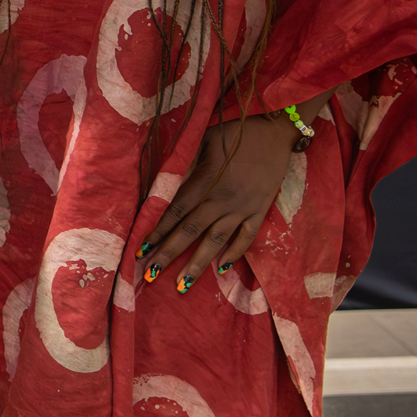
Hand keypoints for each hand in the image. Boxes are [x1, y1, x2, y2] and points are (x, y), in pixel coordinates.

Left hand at [139, 93, 325, 292]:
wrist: (275, 132)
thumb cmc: (235, 131)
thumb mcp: (203, 140)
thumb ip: (185, 162)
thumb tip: (163, 179)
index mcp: (204, 182)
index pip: (175, 212)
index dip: (157, 231)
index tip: (141, 247)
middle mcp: (221, 200)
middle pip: (190, 232)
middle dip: (169, 254)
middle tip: (151, 274)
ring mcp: (242, 209)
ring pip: (215, 242)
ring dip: (197, 264)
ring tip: (182, 285)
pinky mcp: (259, 212)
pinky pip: (246, 238)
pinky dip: (235, 254)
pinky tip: (222, 269)